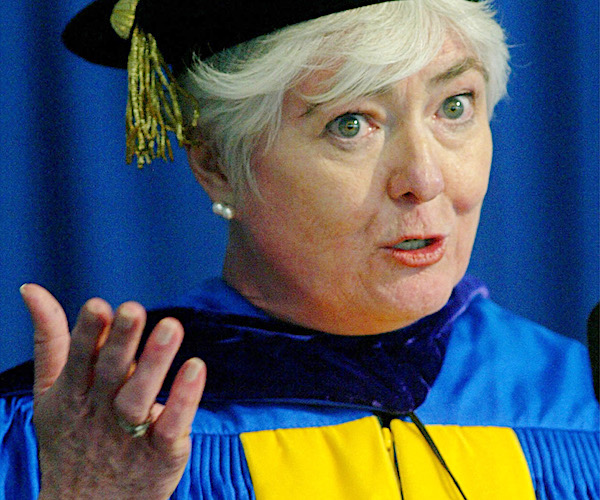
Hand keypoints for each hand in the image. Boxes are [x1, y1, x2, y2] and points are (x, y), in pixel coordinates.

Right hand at [20, 284, 205, 499]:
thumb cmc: (73, 438)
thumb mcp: (52, 391)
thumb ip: (50, 340)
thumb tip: (33, 289)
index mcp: (72, 393)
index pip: (79, 358)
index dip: (89, 333)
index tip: (99, 306)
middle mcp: (100, 410)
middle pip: (110, 373)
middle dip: (121, 342)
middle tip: (133, 309)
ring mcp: (129, 433)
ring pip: (140, 396)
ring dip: (154, 363)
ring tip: (171, 327)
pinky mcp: (160, 452)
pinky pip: (172, 423)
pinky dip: (183, 397)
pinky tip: (196, 367)